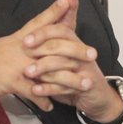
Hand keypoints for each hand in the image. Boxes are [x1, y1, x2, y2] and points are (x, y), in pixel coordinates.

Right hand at [0, 0, 78, 110]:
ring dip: (68, 78)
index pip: (39, 21)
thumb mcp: (0, 49)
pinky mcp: (11, 80)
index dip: (55, 10)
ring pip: (49, 68)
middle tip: (92, 53)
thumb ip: (17, 50)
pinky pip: (32, 91)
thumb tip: (30, 52)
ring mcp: (16, 64)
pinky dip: (43, 99)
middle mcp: (19, 48)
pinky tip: (51, 106)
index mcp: (17, 39)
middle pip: (52, 44)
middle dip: (75, 48)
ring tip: (83, 84)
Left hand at [22, 0, 122, 123]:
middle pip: (61, 44)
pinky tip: (36, 90)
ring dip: (43, 67)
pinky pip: (65, 86)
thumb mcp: (66, 57)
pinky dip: (49, 88)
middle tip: (24, 51)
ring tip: (27, 73)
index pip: (60, 30)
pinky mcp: (87, 85)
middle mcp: (82, 53)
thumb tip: (40, 26)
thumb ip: (53, 42)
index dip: (43, 33)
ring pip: (62, 64)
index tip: (25, 40)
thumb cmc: (77, 75)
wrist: (98, 97)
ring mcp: (85, 69)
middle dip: (40, 47)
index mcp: (75, 43)